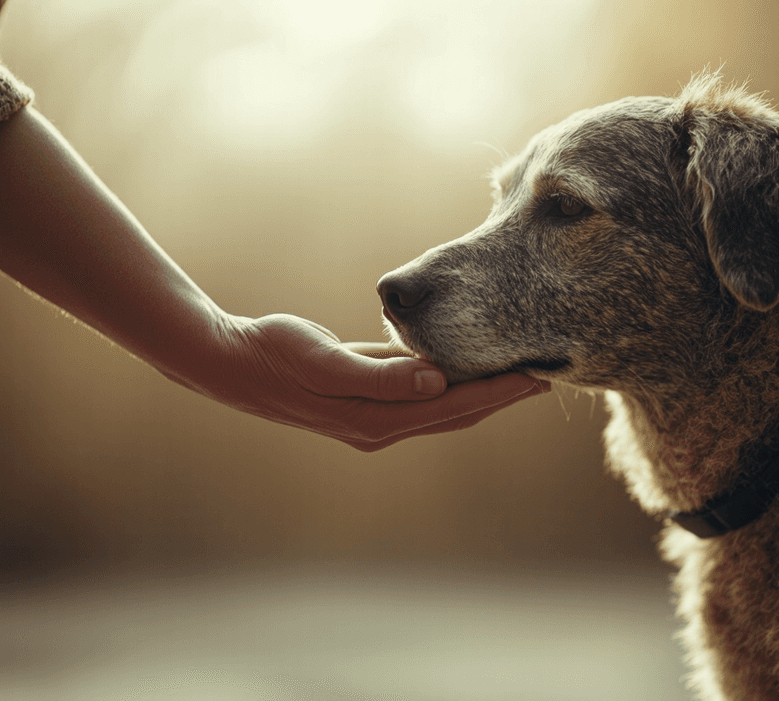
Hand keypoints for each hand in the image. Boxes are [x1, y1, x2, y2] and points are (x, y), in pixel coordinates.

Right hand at [205, 314, 549, 450]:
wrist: (231, 363)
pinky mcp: (366, 397)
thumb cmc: (275, 354)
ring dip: (483, 390)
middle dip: (503, 395)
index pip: (456, 407)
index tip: (539, 376)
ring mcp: (374, 415)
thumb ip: (381, 375)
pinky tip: (466, 362)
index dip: (499, 393)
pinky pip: (421, 391)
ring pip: (444, 404)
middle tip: (548, 371)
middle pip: (459, 412)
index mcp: (378, 420)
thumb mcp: (325, 360)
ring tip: (519, 368)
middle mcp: (383, 425)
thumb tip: (437, 381)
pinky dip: (451, 380)